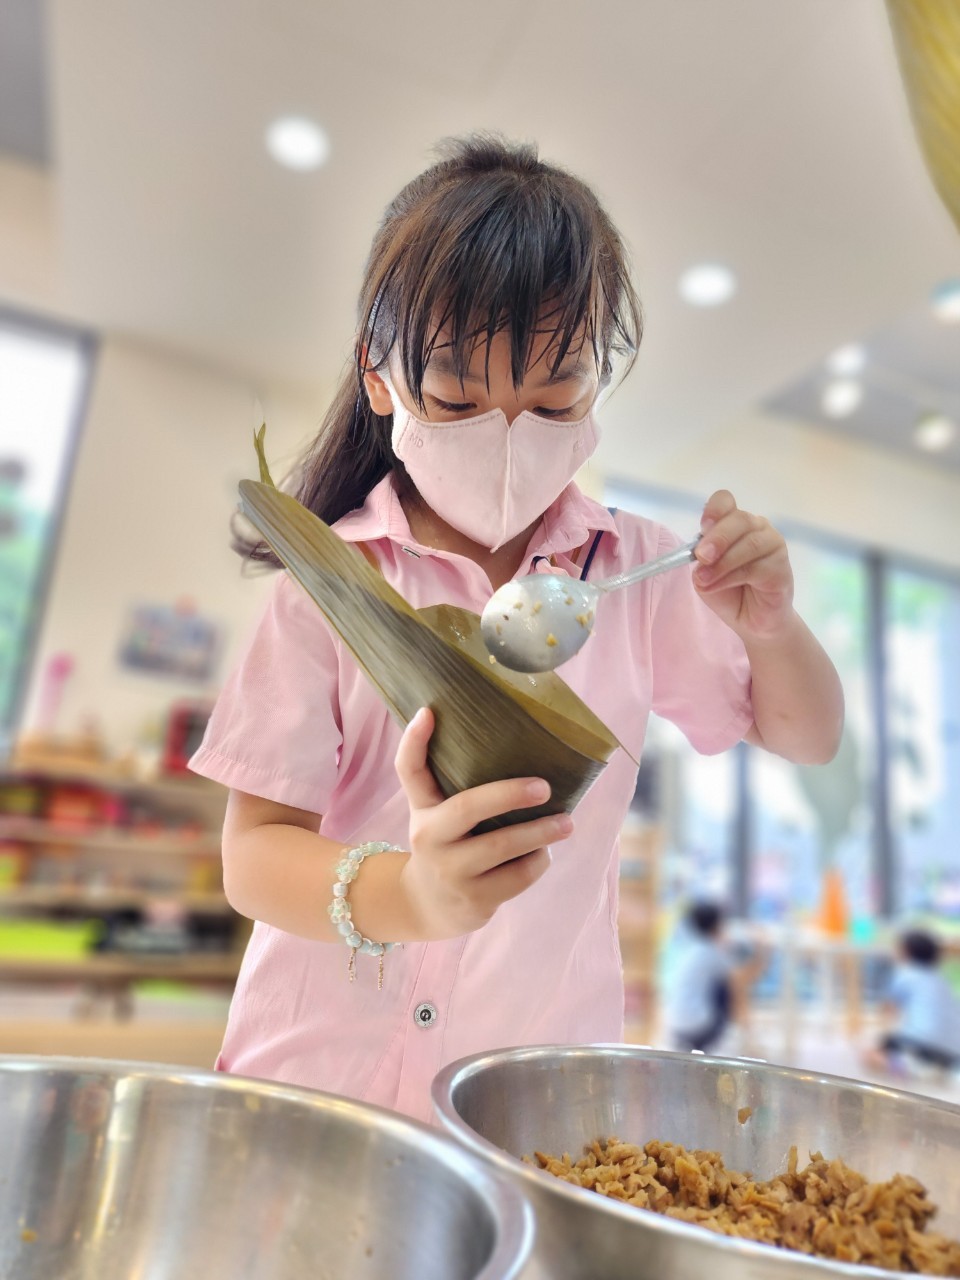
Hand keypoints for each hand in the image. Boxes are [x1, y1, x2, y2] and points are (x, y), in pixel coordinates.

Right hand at [394, 707, 572, 939]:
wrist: (426, 907)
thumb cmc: (444, 845)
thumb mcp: (435, 814)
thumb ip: (451, 783)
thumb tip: (499, 734)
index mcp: (422, 809)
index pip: (409, 770)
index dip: (415, 741)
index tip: (429, 712)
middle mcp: (429, 837)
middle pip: (468, 807)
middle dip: (510, 794)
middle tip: (545, 787)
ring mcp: (451, 871)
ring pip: (501, 847)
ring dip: (540, 833)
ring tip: (566, 823)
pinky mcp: (474, 900)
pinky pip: (517, 876)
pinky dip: (537, 862)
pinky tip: (544, 853)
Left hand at [693, 490, 794, 640]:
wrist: (751, 620)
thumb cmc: (728, 592)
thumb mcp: (705, 575)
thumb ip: (702, 562)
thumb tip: (702, 556)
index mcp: (734, 523)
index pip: (725, 501)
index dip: (714, 509)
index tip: (702, 526)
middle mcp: (756, 528)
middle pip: (739, 519)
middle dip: (717, 538)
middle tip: (701, 557)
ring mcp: (772, 545)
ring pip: (749, 544)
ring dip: (722, 562)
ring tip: (703, 579)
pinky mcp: (781, 567)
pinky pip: (756, 567)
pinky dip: (732, 576)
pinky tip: (718, 585)